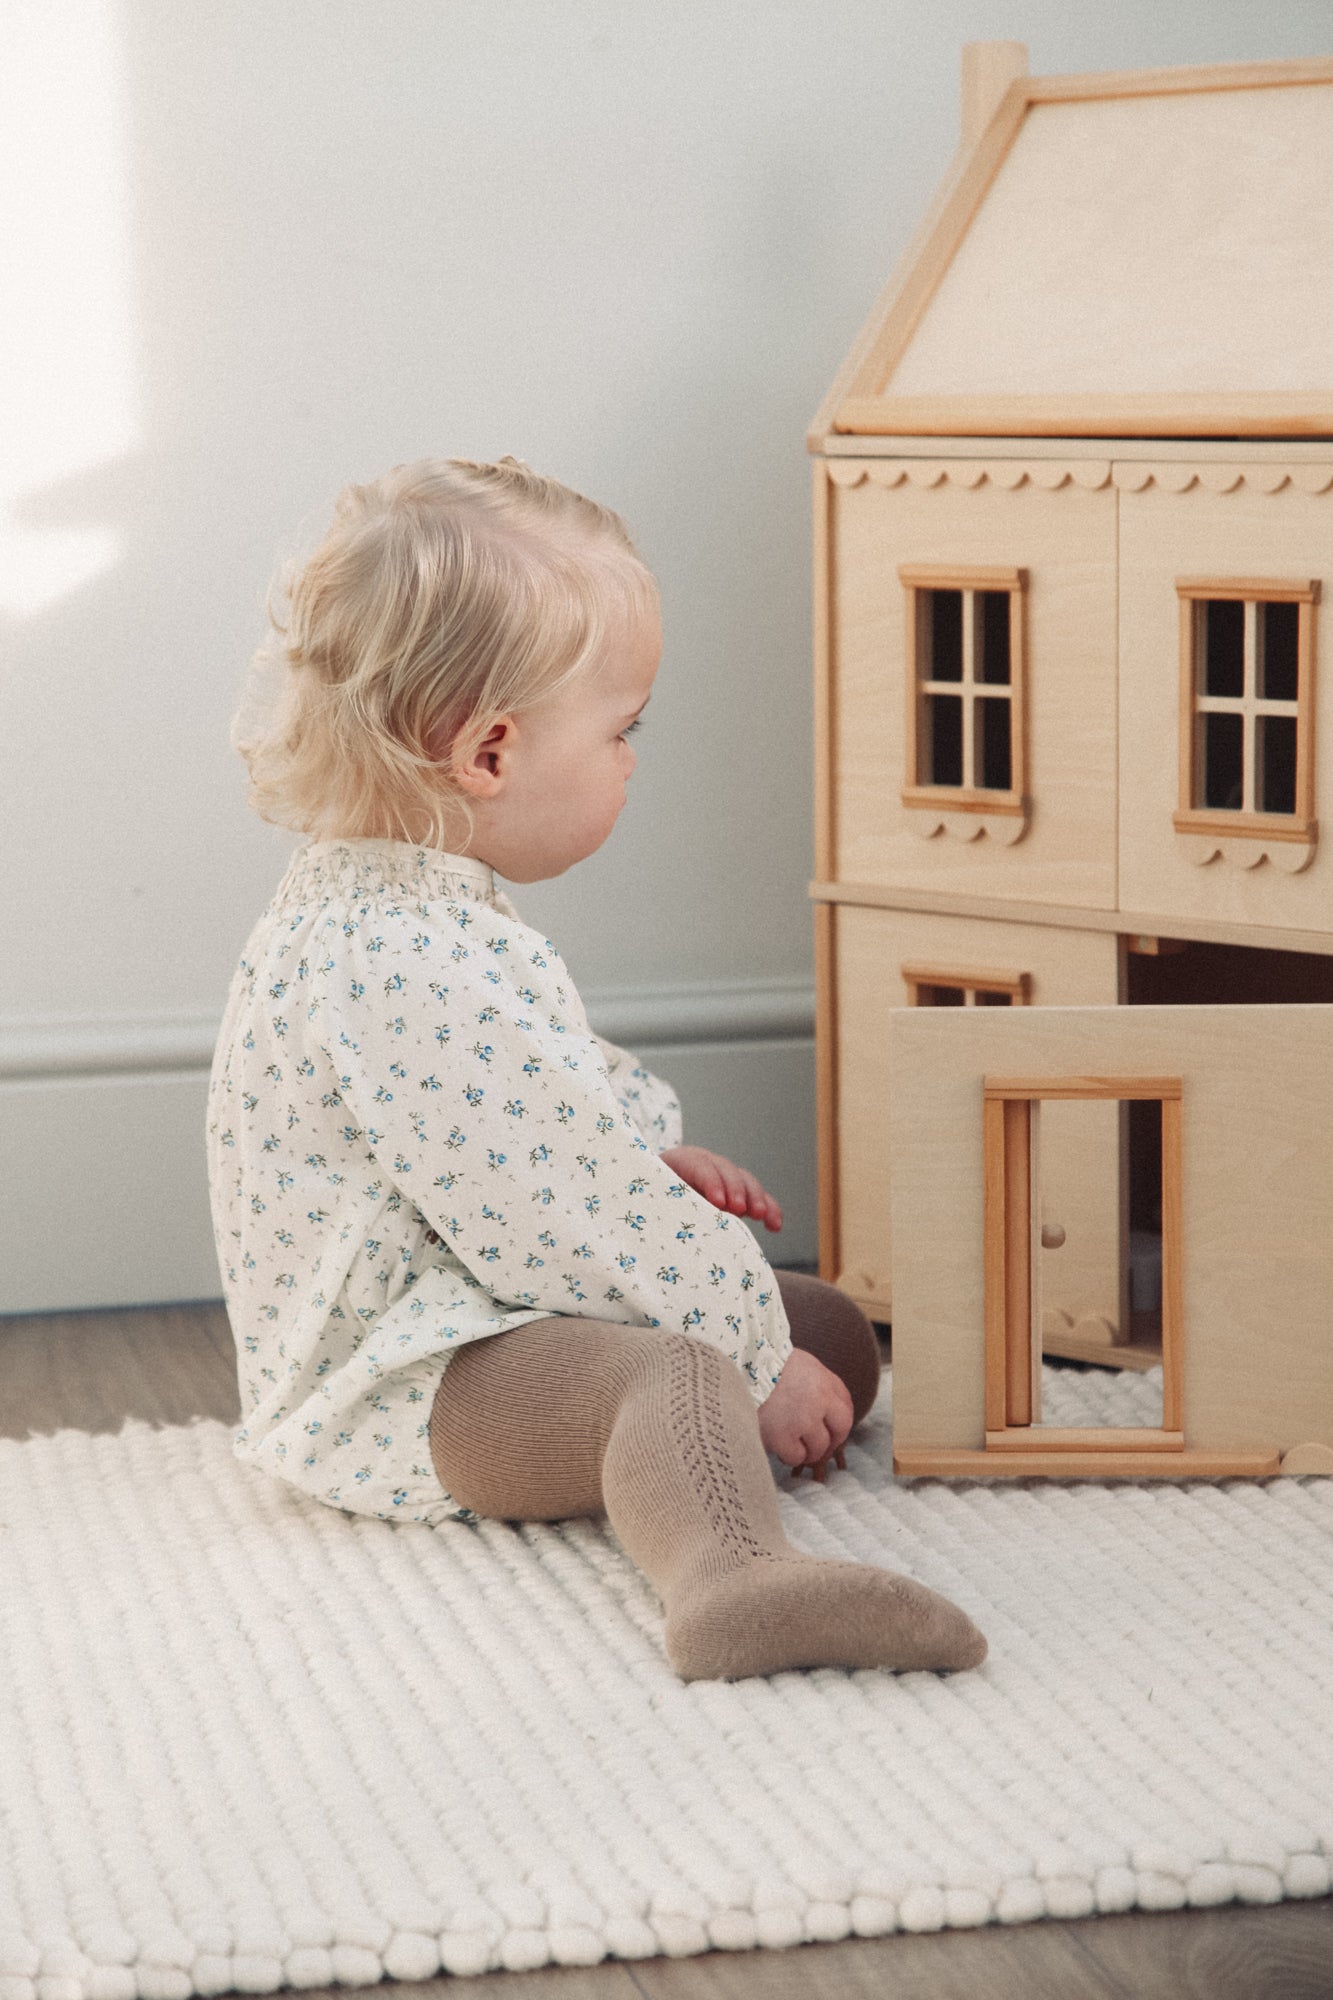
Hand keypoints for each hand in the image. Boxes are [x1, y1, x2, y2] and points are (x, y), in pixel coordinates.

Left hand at [659, 1145, 782, 1231]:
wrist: (653, 1204)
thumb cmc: (649, 1204)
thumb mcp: (652, 1201)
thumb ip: (666, 1206)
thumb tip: (675, 1220)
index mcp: (679, 1162)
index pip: (699, 1165)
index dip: (711, 1182)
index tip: (718, 1203)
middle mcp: (706, 1165)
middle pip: (726, 1169)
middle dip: (735, 1189)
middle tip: (738, 1210)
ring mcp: (725, 1178)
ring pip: (745, 1181)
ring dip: (756, 1198)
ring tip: (760, 1216)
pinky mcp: (738, 1195)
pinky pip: (758, 1198)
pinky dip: (769, 1209)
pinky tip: (775, 1226)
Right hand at [757, 1349, 852, 1469]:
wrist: (736, 1368)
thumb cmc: (762, 1366)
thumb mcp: (797, 1365)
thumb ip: (814, 1384)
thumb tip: (823, 1410)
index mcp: (823, 1380)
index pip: (846, 1407)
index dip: (838, 1422)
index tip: (830, 1430)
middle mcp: (819, 1400)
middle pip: (840, 1431)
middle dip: (829, 1443)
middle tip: (815, 1447)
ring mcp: (802, 1420)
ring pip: (818, 1449)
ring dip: (805, 1450)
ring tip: (787, 1442)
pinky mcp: (782, 1436)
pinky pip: (795, 1457)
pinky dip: (787, 1455)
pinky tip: (776, 1445)